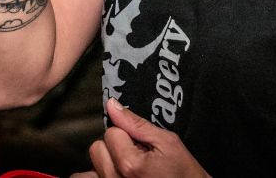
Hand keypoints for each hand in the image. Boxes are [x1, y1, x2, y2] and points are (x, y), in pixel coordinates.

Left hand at [79, 98, 208, 177]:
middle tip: (135, 154)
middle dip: (115, 147)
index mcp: (129, 164)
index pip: (111, 132)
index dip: (128, 133)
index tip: (141, 142)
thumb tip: (112, 105)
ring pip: (91, 167)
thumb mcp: (167, 143)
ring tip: (124, 167)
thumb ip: (136, 124)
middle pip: (97, 149)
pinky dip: (96, 175)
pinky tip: (113, 174)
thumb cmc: (184, 174)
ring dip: (105, 163)